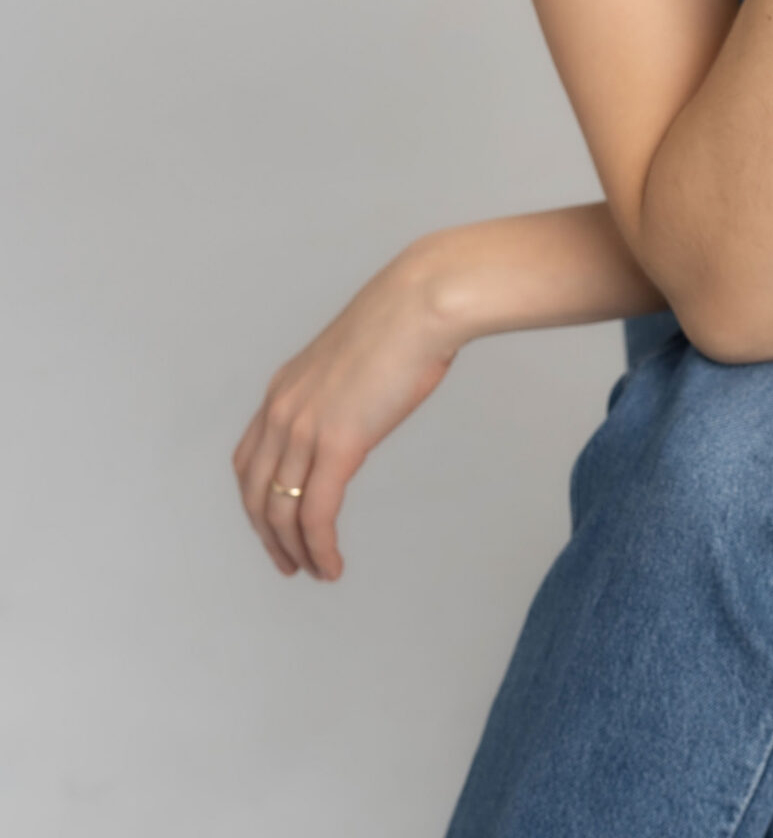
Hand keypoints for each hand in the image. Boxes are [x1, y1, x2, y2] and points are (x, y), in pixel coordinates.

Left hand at [231, 247, 458, 580]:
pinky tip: (332, 564)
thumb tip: (357, 412)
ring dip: (294, 551)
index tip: (273, 526)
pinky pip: (317, 514)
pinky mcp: (337, 444)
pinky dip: (319, 548)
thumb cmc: (404, 322)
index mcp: (284, 389)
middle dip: (268, 537)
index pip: (248, 461)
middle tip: (288, 564)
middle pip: (255, 493)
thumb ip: (341, 392)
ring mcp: (305, 428)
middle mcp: (282, 410)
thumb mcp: (353, 360)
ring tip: (315, 571)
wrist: (422, 303)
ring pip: (280, 512)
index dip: (256, 501)